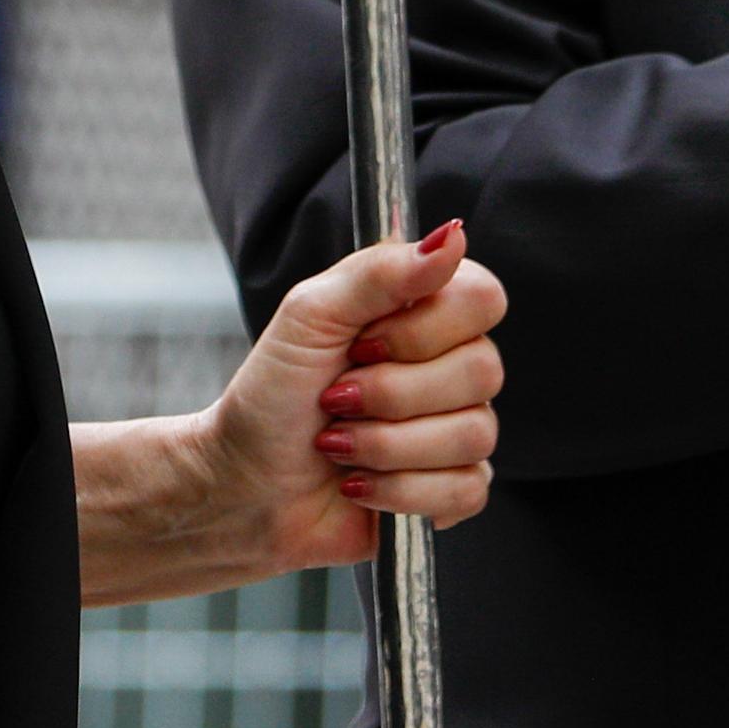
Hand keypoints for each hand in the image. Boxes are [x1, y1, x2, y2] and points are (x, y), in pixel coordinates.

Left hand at [210, 223, 506, 566]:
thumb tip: (452, 236)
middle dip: (391, 394)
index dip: (424, 329)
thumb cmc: (271, 395)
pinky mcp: (453, 487)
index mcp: (422, 311)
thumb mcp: (309, 316)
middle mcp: (449, 365)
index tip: (361, 343)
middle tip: (336, 398)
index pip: (483, 298)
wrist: (245, 483)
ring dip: (385, 446)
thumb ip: (380, 273)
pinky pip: (467, 489)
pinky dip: (399, 491)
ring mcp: (456, 427)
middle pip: (483, 370)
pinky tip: (360, 484)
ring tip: (338, 443)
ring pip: (474, 434)